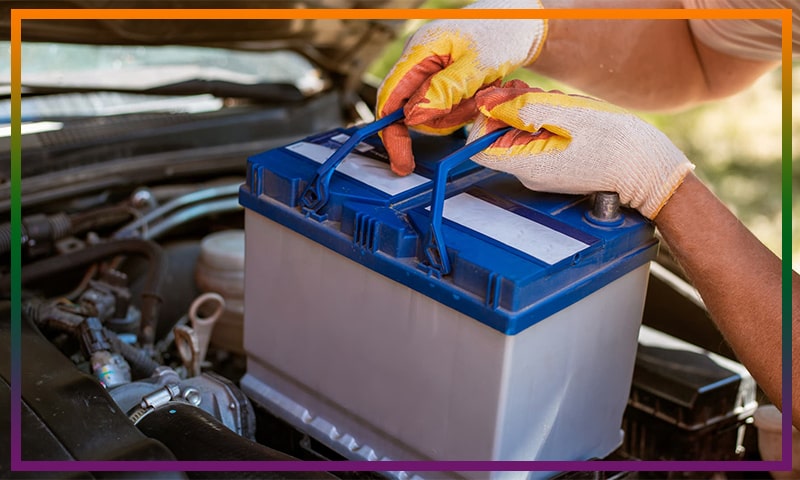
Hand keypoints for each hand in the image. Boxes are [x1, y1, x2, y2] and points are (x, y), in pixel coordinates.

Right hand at [376, 0, 546, 175]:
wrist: (520, 23)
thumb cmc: (501, 33)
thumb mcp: (477, 64)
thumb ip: (444, 90)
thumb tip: (412, 117)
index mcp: (418, 50)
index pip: (389, 97)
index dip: (391, 132)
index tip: (402, 160)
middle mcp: (418, 62)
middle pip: (410, 111)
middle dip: (442, 117)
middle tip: (472, 105)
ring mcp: (429, 73)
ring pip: (431, 115)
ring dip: (457, 113)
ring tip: (481, 91)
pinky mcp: (442, 83)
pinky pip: (445, 109)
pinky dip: (464, 108)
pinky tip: (480, 91)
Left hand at [468, 80, 693, 218]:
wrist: (647, 168)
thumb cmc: (615, 142)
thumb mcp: (569, 115)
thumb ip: (526, 110)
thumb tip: (491, 105)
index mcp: (528, 165)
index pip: (479, 145)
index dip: (486, 119)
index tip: (506, 101)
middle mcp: (529, 173)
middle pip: (499, 137)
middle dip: (515, 111)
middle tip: (544, 99)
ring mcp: (542, 172)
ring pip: (520, 136)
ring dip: (535, 114)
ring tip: (565, 110)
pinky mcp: (554, 167)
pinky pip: (538, 141)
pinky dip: (548, 123)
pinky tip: (571, 120)